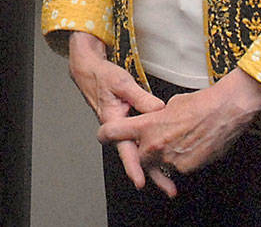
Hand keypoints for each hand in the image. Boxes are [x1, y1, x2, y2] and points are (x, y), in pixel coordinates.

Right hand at [67, 33, 170, 193]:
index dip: (133, 166)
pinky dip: (151, 153)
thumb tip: (159, 109)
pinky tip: (164, 158)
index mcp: (112, 121)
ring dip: (153, 167)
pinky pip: (139, 143)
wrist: (90, 72)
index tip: (140, 182)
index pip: (124, 148)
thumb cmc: (102, 77)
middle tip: (168, 189)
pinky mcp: (127, 128)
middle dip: (151, 174)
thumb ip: (141, 97)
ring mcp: (122, 131)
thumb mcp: (122, 84)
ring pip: (138, 153)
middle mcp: (117, 130)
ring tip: (170, 182)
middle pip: (134, 157)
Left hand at [96, 67, 260, 192]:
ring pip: (158, 164)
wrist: (225, 112)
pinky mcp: (186, 168)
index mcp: (146, 126)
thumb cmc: (199, 104)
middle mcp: (155, 145)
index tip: (103, 136)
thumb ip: (154, 116)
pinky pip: (176, 168)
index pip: (113, 133)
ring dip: (162, 156)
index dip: (106, 135)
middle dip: (141, 150)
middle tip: (153, 140)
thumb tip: (153, 118)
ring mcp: (170, 159)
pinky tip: (189, 145)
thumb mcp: (169, 104)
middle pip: (137, 155)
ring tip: (178, 139)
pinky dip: (179, 160)